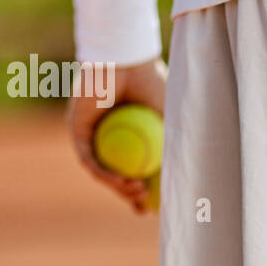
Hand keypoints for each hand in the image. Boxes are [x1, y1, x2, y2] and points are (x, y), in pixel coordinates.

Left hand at [67, 57, 166, 212]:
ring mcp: (91, 133)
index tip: (155, 206)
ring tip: (137, 192)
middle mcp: (109, 135)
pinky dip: (105, 173)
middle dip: (130, 194)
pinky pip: (89, 158)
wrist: (128, 59)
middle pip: (117, 173)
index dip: (145, 191)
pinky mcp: (76, 128)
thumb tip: (190, 179)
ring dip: (118, 187)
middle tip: (144, 204)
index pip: (136, 167)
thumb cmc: (154, 83)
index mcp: (131, 133)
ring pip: (102, 170)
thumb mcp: (173, 121)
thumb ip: (177, 147)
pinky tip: (121, 181)